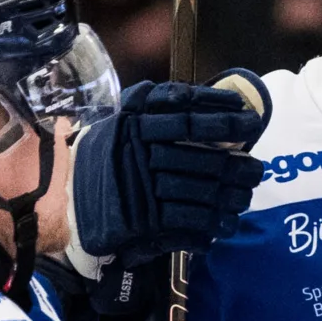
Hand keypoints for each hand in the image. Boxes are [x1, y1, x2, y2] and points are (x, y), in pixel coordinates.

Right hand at [66, 73, 270, 272]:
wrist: (64, 204)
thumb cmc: (102, 163)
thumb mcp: (120, 126)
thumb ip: (154, 110)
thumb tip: (199, 97)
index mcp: (133, 123)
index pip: (185, 112)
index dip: (219, 112)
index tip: (249, 115)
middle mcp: (138, 152)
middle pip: (200, 156)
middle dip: (235, 164)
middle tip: (257, 168)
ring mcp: (141, 188)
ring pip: (199, 190)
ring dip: (229, 195)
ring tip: (247, 195)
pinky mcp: (143, 220)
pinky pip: (186, 221)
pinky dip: (210, 224)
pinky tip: (227, 223)